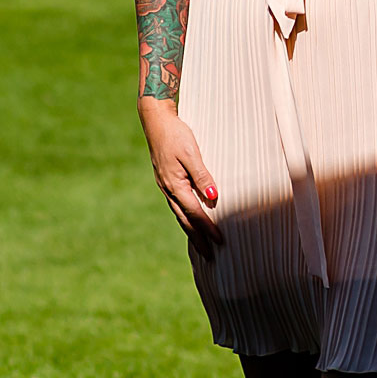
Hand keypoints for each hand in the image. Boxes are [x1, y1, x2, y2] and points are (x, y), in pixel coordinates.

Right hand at [139, 97, 222, 258]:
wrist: (156, 120)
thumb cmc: (176, 134)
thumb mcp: (191, 153)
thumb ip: (202, 176)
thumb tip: (213, 199)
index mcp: (174, 185)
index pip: (195, 213)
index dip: (208, 228)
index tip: (220, 241)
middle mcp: (168, 189)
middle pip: (185, 220)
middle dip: (198, 239)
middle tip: (210, 256)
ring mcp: (165, 186)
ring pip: (180, 215)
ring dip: (191, 231)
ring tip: (201, 245)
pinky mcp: (166, 180)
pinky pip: (177, 206)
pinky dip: (185, 218)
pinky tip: (190, 220)